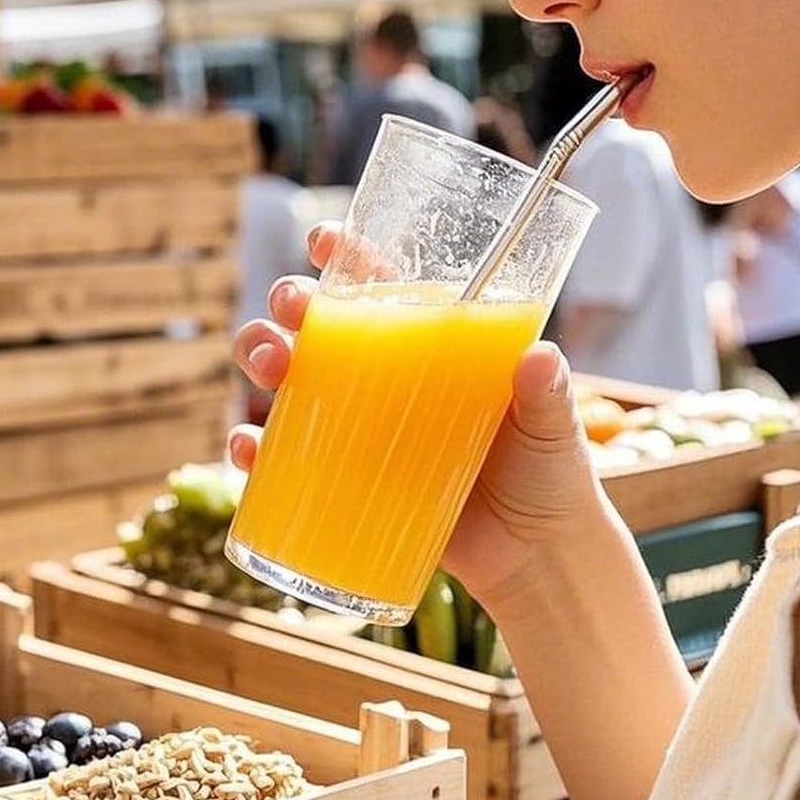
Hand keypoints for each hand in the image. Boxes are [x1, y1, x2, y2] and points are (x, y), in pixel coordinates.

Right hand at [229, 223, 601, 610]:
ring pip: (290, 377)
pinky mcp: (344, 483)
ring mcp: (360, 428)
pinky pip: (283, 460)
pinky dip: (254, 450)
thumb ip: (547, 393)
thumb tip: (539, 356)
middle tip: (291, 311)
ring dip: (263, 357)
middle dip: (290, 303)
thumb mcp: (551, 428)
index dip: (346, 253)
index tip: (325, 240)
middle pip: (320, 321)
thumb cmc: (549, 475)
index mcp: (432, 343)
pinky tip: (247, 448)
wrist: (535, 558)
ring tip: (268, 368)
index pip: (382, 282)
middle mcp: (387, 376)